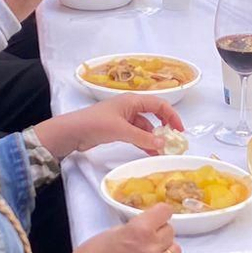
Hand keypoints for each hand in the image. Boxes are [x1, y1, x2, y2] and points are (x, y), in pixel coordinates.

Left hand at [35, 94, 186, 158]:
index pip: (159, 105)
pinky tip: (150, 152)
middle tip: (173, 141)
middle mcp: (130, 107)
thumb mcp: (122, 130)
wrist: (72, 132)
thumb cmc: (96, 124)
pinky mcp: (118, 128)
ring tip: (162, 152)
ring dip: (153, 138)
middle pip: (154, 115)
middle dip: (164, 127)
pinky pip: (136, 134)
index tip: (179, 131)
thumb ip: (143, 138)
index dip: (172, 116)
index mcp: (133, 100)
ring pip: (145, 127)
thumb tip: (163, 144)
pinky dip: (144, 142)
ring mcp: (124, 118)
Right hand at [61, 204, 178, 252]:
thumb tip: (148, 226)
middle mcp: (152, 247)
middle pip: (170, 231)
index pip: (165, 212)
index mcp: (140, 230)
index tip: (155, 218)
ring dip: (163, 250)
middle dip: (159, 233)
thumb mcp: (112, 232)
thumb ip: (134, 228)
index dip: (159, 214)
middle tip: (146, 239)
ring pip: (174, 251)